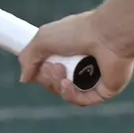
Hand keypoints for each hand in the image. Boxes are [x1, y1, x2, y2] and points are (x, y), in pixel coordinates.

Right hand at [18, 11, 133, 106]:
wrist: (108, 35)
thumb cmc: (78, 32)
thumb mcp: (43, 38)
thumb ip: (28, 57)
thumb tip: (25, 79)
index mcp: (69, 50)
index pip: (48, 70)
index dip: (40, 71)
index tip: (38, 66)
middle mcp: (81, 63)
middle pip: (55, 83)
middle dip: (49, 77)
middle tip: (56, 66)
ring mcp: (93, 78)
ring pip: (67, 93)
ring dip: (58, 86)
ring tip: (63, 72)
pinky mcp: (104, 90)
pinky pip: (82, 101)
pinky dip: (70, 95)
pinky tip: (68, 84)